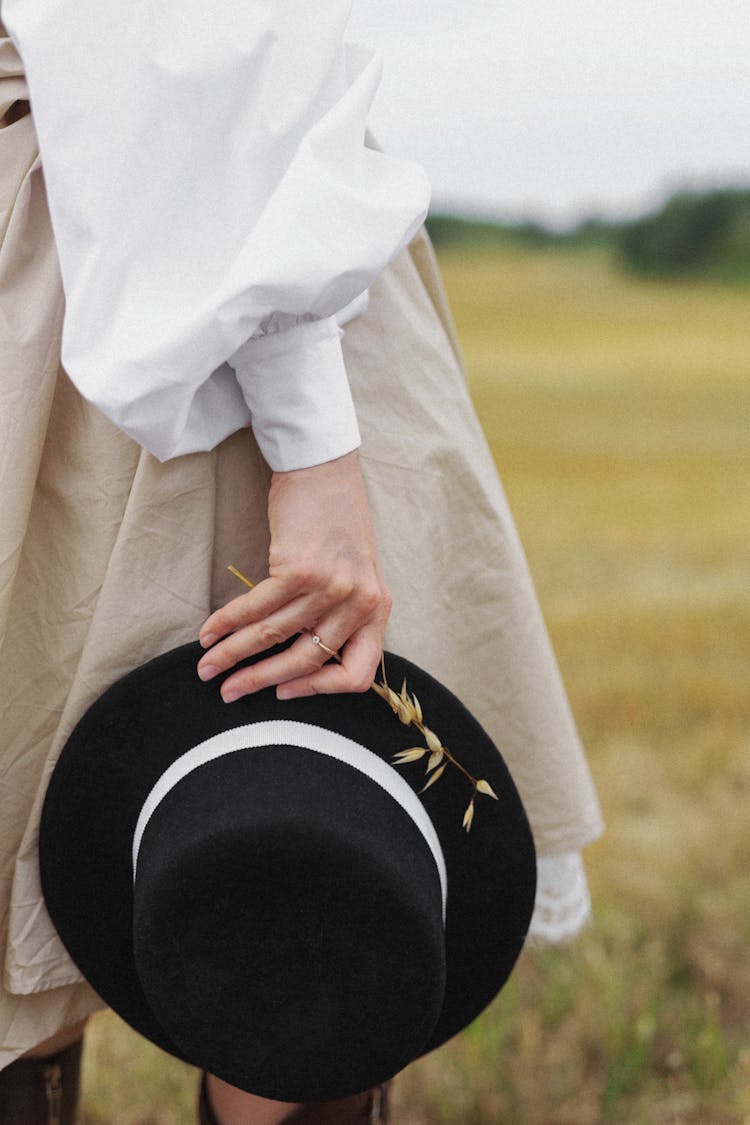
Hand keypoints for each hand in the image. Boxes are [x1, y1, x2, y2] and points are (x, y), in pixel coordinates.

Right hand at [197, 451, 390, 700]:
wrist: (325, 471)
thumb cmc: (335, 522)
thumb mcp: (355, 575)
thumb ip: (338, 615)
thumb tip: (298, 657)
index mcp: (378, 610)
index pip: (356, 673)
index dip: (318, 690)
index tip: (285, 693)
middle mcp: (360, 603)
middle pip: (307, 661)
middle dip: (260, 681)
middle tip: (229, 692)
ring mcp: (332, 587)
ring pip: (274, 637)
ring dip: (233, 655)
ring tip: (208, 666)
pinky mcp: (300, 570)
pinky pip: (256, 608)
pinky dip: (227, 623)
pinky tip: (210, 632)